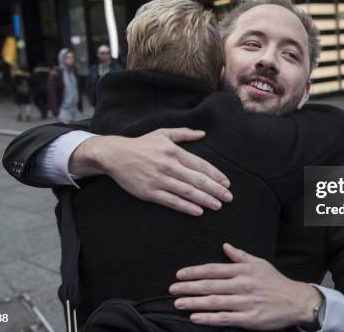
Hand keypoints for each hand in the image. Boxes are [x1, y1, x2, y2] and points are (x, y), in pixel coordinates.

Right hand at [69, 128, 231, 215]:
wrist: (115, 155)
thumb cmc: (142, 144)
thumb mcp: (163, 133)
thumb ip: (184, 133)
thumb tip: (203, 133)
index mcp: (173, 151)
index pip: (200, 164)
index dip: (215, 174)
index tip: (227, 183)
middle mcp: (168, 165)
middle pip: (197, 179)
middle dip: (215, 189)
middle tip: (228, 197)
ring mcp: (158, 180)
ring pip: (186, 191)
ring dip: (204, 199)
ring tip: (217, 205)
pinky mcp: (149, 192)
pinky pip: (171, 201)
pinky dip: (186, 207)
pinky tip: (198, 211)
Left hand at [169, 243, 322, 329]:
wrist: (295, 301)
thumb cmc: (275, 282)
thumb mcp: (259, 263)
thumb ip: (240, 255)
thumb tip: (225, 246)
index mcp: (243, 270)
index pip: (213, 269)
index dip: (195, 272)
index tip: (180, 274)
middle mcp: (242, 285)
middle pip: (210, 286)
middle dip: (188, 287)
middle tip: (172, 289)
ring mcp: (245, 303)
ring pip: (214, 302)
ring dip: (194, 302)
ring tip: (178, 303)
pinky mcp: (249, 319)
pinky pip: (224, 318)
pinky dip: (208, 318)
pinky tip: (195, 317)